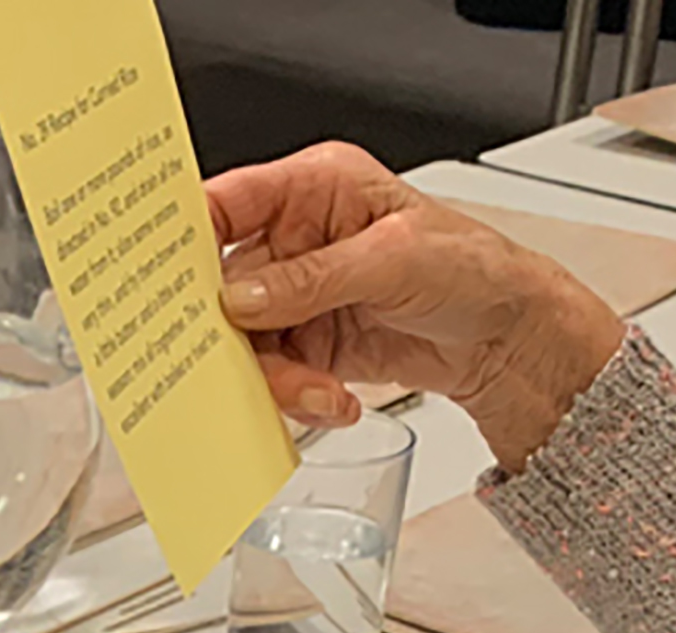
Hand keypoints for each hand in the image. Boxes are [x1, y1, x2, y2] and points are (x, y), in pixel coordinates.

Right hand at [206, 143, 625, 464]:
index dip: (186, 235)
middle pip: (223, 284)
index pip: (226, 202)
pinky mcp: (309, 345)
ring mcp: (299, 295)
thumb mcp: (393, 259)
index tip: (166, 278)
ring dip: (273, 377)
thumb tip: (241, 296)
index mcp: (313, 188)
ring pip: (244, 341)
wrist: (509, 336)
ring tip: (317, 393)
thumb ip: (312, 278)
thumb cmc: (473, 267)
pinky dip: (296, 397)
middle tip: (231, 360)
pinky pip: (274, 375)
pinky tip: (333, 401)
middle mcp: (296, 238)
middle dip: (229, 330)